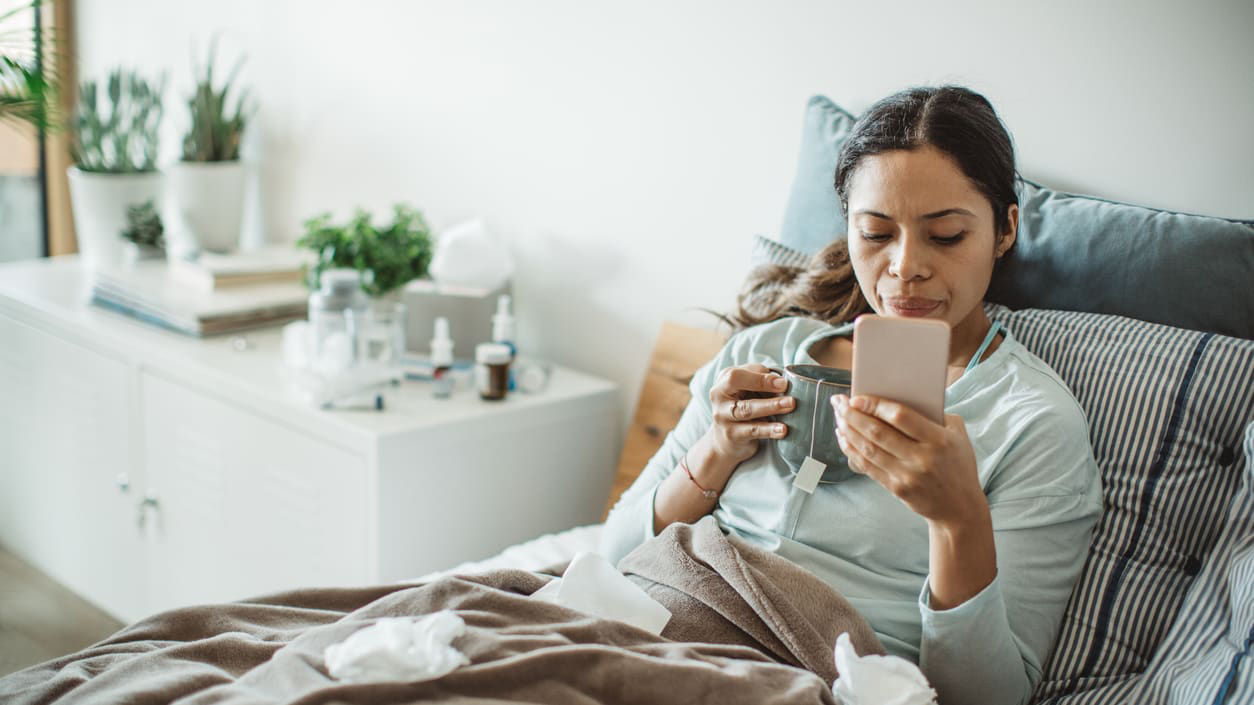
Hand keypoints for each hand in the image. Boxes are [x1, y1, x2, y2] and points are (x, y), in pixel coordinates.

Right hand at [703, 363, 793, 467]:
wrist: (726, 438)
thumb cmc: (743, 405)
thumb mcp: (748, 389)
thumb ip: (761, 382)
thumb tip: (782, 383)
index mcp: (724, 381)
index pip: (738, 375)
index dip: (760, 378)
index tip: (783, 383)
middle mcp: (719, 397)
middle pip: (739, 390)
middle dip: (766, 390)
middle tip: (791, 398)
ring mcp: (722, 417)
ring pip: (746, 410)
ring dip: (770, 408)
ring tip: (789, 407)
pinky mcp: (731, 435)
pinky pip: (752, 431)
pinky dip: (768, 430)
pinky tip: (782, 430)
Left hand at [831, 394, 986, 526]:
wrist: (960, 508)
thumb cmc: (957, 465)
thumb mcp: (958, 436)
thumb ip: (936, 414)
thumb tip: (902, 394)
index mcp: (938, 440)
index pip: (900, 416)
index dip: (875, 405)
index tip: (856, 397)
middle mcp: (922, 458)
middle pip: (878, 432)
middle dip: (853, 415)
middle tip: (838, 402)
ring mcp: (907, 475)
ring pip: (868, 449)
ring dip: (848, 431)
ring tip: (838, 417)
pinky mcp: (897, 488)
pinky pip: (868, 466)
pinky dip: (852, 450)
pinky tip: (843, 438)